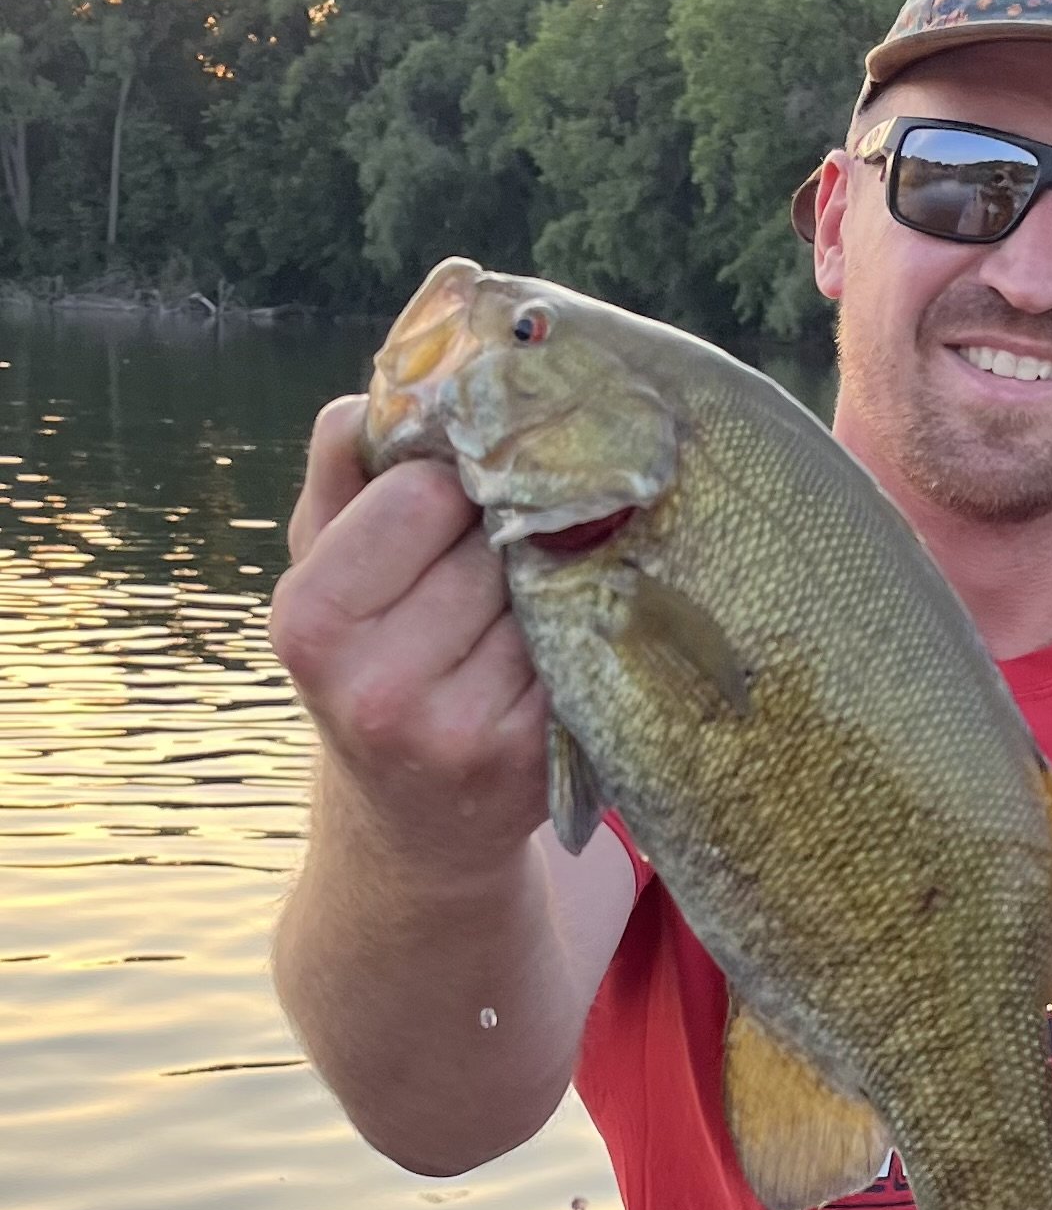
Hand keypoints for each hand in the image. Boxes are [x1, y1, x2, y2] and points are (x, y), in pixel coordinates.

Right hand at [267, 395, 549, 871]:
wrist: (419, 818)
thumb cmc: (372, 659)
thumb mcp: (328, 567)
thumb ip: (343, 472)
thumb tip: (387, 392)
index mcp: (311, 621)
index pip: (423, 495)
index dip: (449, 490)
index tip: (448, 513)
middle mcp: (378, 688)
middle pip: (495, 543)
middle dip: (504, 539)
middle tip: (489, 571)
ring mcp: (461, 731)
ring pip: (548, 590)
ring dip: (550, 584)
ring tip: (518, 613)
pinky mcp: (535, 759)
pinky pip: (582, 646)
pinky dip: (581, 634)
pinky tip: (557, 650)